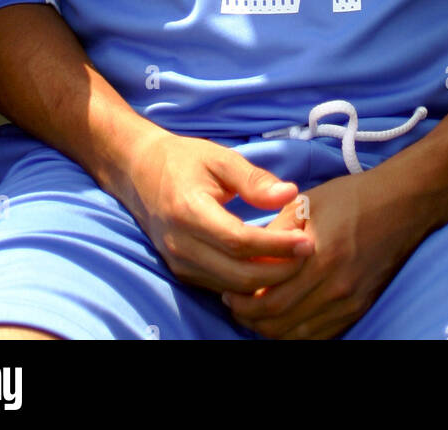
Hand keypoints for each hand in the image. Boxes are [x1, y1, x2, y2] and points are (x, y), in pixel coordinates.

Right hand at [121, 128, 314, 294]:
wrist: (139, 171)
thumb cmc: (183, 160)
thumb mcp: (220, 158)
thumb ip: (254, 179)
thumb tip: (290, 194)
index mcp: (189, 211)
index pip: (239, 242)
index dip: (276, 246)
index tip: (306, 240)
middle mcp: (181, 244)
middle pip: (238, 275)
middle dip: (278, 270)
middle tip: (308, 252)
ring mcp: (178, 263)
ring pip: (231, 288)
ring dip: (266, 281)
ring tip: (294, 259)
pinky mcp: (181, 271)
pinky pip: (220, 287)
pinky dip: (248, 284)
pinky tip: (269, 266)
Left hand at [222, 167, 425, 338]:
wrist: (401, 204)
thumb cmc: (351, 198)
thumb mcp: (306, 203)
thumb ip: (276, 233)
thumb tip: (248, 258)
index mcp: (320, 257)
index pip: (270, 299)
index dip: (243, 302)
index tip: (229, 293)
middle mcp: (336, 287)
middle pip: (280, 322)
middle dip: (251, 318)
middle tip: (236, 305)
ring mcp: (350, 302)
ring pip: (298, 335)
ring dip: (271, 329)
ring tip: (256, 313)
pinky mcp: (360, 308)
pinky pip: (321, 336)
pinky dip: (296, 334)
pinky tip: (284, 319)